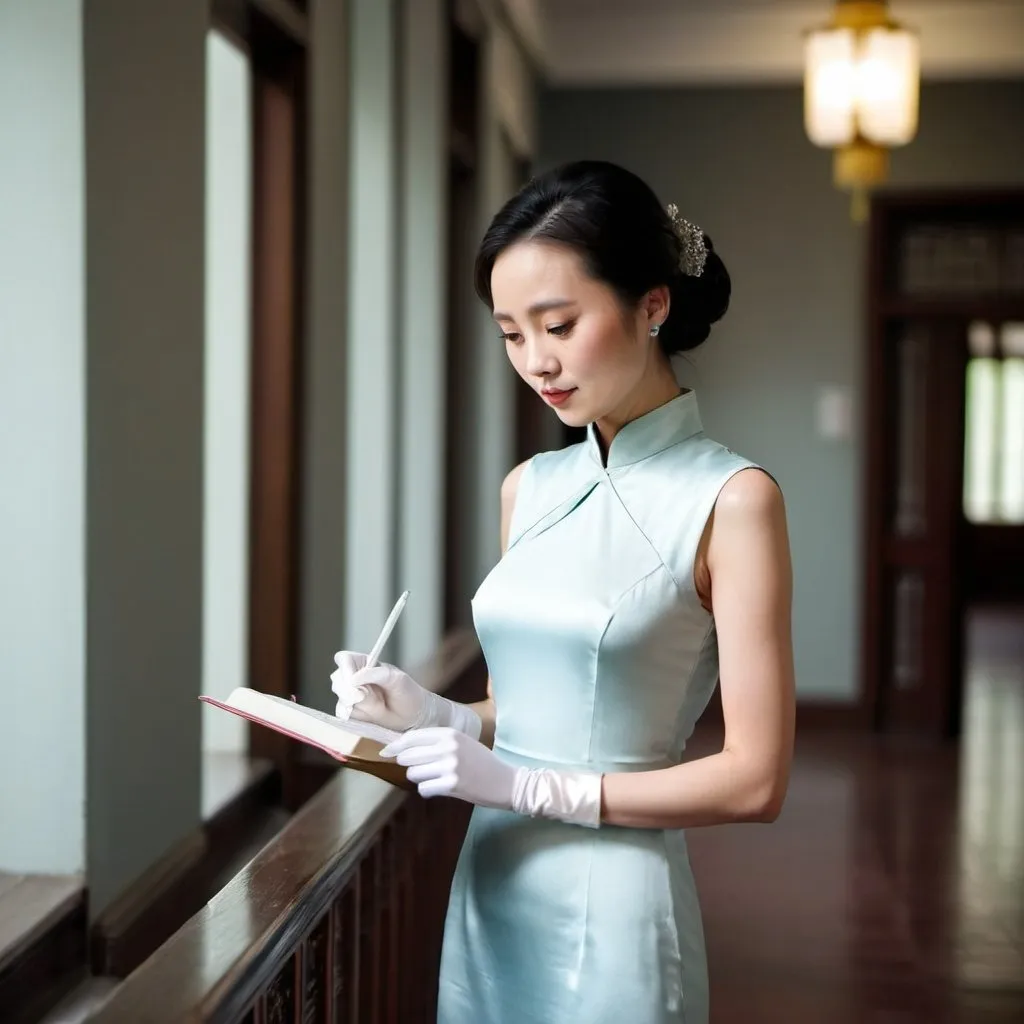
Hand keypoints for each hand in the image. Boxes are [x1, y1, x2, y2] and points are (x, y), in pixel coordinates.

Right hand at [331, 651, 429, 731]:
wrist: (414, 715)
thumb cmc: (408, 692)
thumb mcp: (397, 679)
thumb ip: (376, 675)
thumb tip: (353, 679)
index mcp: (364, 664)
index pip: (343, 659)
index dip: (345, 669)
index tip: (354, 682)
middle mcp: (354, 677)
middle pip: (338, 680)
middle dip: (351, 692)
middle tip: (368, 697)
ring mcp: (352, 695)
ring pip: (341, 699)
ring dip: (359, 705)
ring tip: (379, 705)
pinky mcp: (352, 711)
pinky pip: (344, 714)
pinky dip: (357, 716)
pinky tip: (371, 715)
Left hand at [379, 727, 516, 805]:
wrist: (506, 782)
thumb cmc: (483, 762)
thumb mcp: (463, 743)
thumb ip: (438, 742)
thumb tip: (405, 748)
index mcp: (451, 734)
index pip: (413, 737)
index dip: (396, 745)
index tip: (386, 752)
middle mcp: (448, 747)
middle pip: (409, 755)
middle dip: (410, 764)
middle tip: (422, 769)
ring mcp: (450, 766)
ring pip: (414, 774)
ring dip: (421, 779)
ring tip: (437, 778)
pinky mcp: (452, 784)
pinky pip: (424, 789)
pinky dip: (429, 791)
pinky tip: (441, 789)